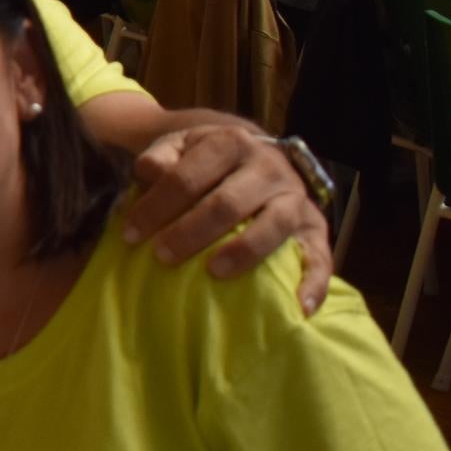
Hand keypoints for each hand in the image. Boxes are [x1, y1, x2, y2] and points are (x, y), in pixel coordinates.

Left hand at [122, 121, 331, 314]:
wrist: (255, 153)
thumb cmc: (206, 160)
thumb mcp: (178, 146)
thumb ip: (160, 158)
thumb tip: (150, 173)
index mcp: (230, 143)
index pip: (187, 177)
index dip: (155, 207)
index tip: (130, 234)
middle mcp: (268, 167)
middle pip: (227, 203)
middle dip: (190, 232)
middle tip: (162, 256)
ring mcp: (295, 197)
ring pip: (274, 224)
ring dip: (244, 251)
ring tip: (213, 272)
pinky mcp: (315, 227)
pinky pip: (320, 257)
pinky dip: (313, 283)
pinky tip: (299, 308)